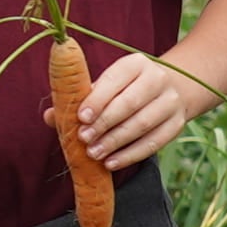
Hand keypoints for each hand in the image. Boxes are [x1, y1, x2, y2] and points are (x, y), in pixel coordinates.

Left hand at [73, 47, 218, 170]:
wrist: (172, 90)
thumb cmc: (126, 89)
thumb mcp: (106, 85)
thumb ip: (80, 98)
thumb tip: (50, 116)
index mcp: (135, 64)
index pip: (115, 79)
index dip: (98, 99)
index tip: (81, 117)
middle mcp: (157, 79)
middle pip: (129, 103)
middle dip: (104, 123)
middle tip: (84, 139)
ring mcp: (170, 102)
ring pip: (142, 124)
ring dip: (115, 142)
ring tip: (94, 153)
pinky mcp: (176, 124)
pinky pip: (153, 143)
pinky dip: (130, 155)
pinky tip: (111, 163)